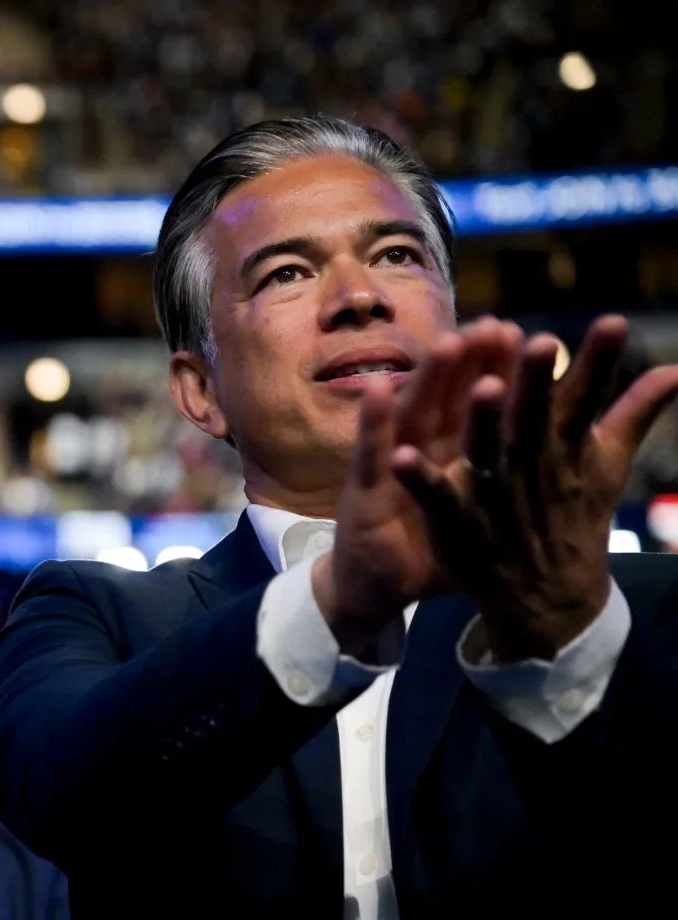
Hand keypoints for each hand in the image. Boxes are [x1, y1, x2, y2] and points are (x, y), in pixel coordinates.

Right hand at [311, 319, 522, 655]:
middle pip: (448, 400)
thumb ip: (506, 491)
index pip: (477, 407)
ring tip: (448, 344)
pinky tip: (378, 390)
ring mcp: (389, 468)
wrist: (374, 592)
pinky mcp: (362, 492)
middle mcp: (422, 453)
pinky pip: (369, 454)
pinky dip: (372, 422)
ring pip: (411, 416)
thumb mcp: (476, 521)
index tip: (522, 336)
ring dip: (427, 380)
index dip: (497, 371)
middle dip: (468, 362)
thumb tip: (557, 465)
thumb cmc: (426, 557)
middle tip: (495, 326)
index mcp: (453, 458)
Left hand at [394, 316, 677, 659]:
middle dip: (537, 383)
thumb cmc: (574, 515)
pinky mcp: (454, 520)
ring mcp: (492, 494)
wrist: (549, 597)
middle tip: (543, 343)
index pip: (584, 398)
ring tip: (484, 388)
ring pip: (487, 452)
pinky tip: (398, 455)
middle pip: (534, 419)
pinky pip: (435, 497)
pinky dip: (419, 478)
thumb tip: (677, 369)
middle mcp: (531, 466)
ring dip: (484, 423)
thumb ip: (635, 412)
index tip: (611, 322)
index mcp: (565, 447)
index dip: (597, 363)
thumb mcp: (606, 463)